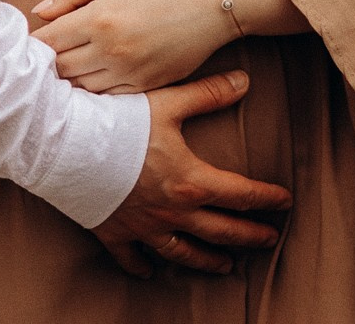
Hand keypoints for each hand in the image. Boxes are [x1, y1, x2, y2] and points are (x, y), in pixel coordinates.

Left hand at [32, 0, 234, 92]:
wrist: (209, 1)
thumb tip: (41, 12)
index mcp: (99, 17)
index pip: (51, 40)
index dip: (35, 44)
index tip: (29, 44)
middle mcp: (110, 50)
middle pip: (62, 68)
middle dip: (48, 64)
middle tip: (42, 61)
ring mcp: (128, 73)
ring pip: (81, 89)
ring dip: (68, 82)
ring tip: (62, 72)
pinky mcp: (144, 87)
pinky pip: (107, 98)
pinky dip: (93, 92)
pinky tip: (89, 82)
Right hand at [94, 70, 289, 277]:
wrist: (68, 146)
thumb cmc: (119, 120)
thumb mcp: (168, 100)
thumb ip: (209, 93)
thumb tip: (245, 81)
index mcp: (190, 181)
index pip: (240, 194)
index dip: (266, 198)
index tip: (285, 202)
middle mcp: (172, 211)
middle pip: (220, 231)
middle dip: (248, 236)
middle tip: (269, 240)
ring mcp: (143, 227)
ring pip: (183, 252)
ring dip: (207, 260)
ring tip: (226, 266)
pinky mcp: (114, 233)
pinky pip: (132, 259)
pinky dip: (143, 268)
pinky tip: (150, 273)